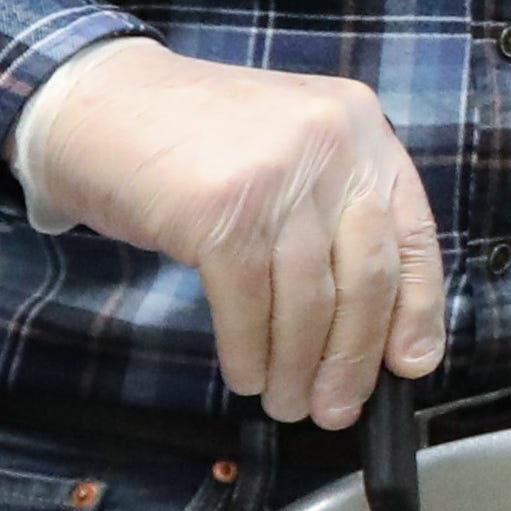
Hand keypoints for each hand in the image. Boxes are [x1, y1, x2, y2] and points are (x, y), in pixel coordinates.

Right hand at [11, 36, 444, 427]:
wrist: (92, 101)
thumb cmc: (192, 141)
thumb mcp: (289, 152)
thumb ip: (337, 216)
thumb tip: (382, 329)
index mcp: (361, 126)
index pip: (412, 235)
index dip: (417, 311)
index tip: (410, 367)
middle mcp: (331, 142)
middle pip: (367, 276)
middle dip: (353, 357)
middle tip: (336, 408)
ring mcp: (275, 173)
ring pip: (309, 299)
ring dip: (298, 367)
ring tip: (287, 403)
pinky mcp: (220, 209)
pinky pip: (249, 304)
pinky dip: (250, 352)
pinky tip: (246, 375)